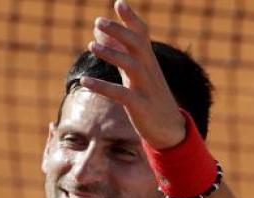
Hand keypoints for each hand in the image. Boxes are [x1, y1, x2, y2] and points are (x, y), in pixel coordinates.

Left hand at [81, 0, 184, 148]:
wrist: (169, 129)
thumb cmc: (148, 96)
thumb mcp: (133, 72)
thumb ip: (118, 51)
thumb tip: (98, 31)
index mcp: (148, 61)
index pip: (142, 34)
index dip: (131, 19)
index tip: (118, 3)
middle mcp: (149, 70)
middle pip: (137, 44)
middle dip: (119, 31)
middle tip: (99, 21)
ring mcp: (146, 88)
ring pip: (131, 65)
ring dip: (112, 54)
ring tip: (90, 46)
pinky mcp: (140, 106)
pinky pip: (121, 94)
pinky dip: (102, 86)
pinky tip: (84, 81)